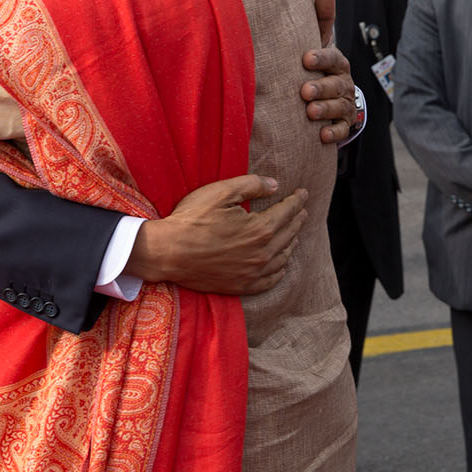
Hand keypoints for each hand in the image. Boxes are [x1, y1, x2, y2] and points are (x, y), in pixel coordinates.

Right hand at [124, 174, 308, 294]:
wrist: (169, 252)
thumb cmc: (192, 219)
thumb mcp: (220, 192)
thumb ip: (251, 185)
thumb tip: (275, 185)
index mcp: (260, 229)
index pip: (287, 212)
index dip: (296, 201)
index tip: (303, 193)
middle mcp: (262, 254)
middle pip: (288, 234)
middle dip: (297, 219)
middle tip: (302, 211)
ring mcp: (253, 273)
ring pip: (283, 257)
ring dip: (291, 243)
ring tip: (294, 234)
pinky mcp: (242, 286)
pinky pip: (271, 280)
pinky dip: (280, 270)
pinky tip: (281, 264)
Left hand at [301, 0, 355, 143]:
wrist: (328, 94)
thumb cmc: (318, 63)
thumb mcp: (318, 41)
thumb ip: (321, 18)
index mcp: (336, 62)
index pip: (332, 58)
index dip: (321, 58)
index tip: (306, 58)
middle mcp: (343, 82)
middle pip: (336, 85)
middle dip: (322, 88)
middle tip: (304, 92)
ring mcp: (345, 104)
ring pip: (340, 107)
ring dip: (326, 110)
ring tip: (310, 113)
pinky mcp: (344, 123)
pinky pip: (343, 130)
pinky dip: (334, 133)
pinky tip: (322, 135)